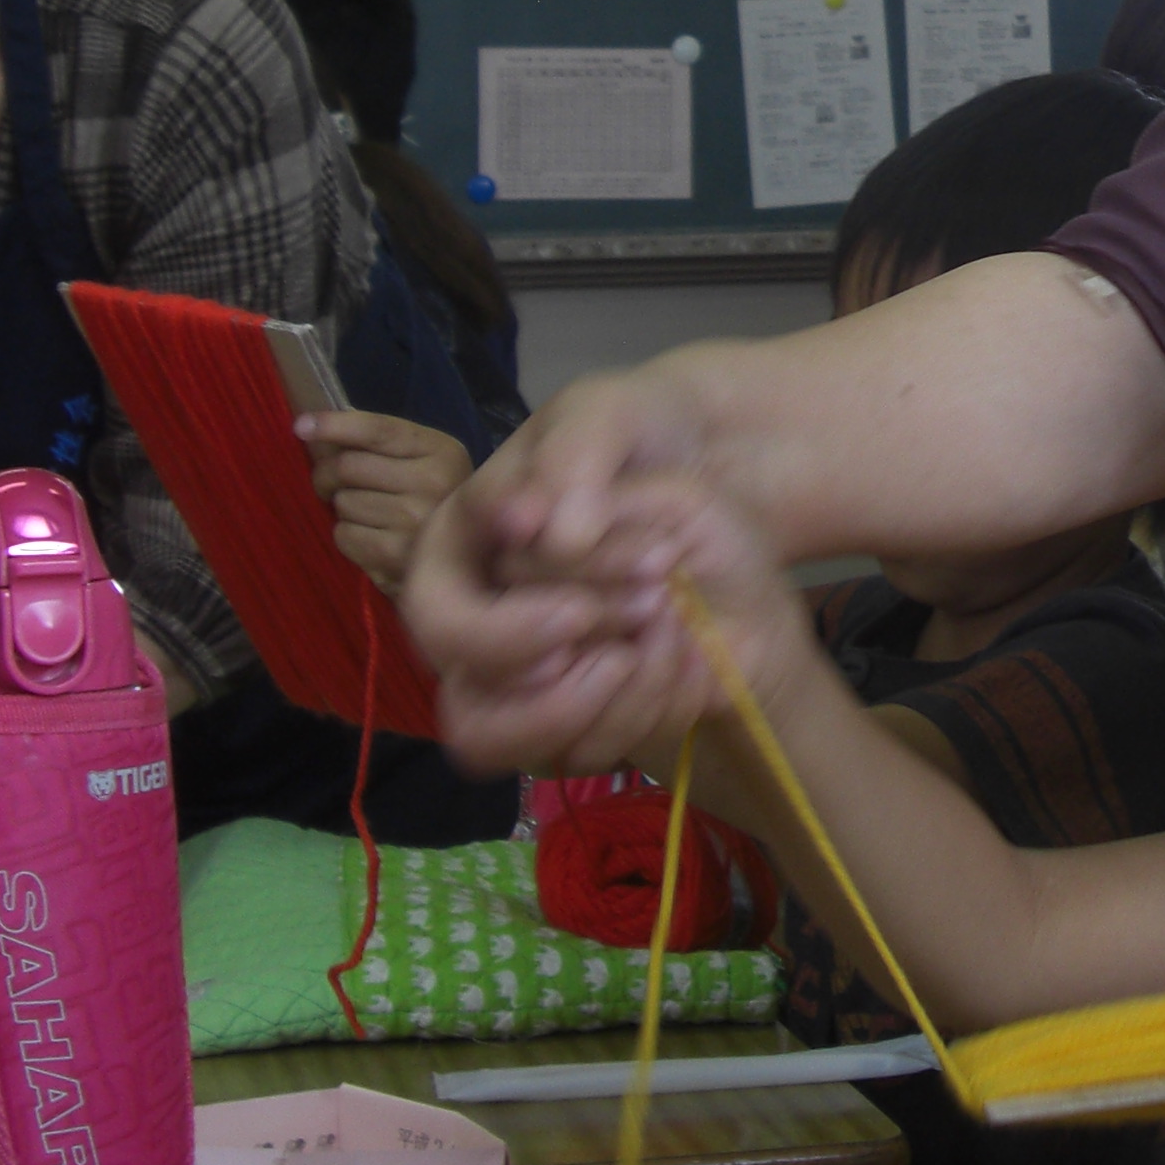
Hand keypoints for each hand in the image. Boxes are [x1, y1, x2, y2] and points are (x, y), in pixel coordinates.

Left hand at [299, 407, 476, 594]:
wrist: (462, 559)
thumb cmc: (433, 500)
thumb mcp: (423, 460)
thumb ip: (379, 443)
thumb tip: (314, 430)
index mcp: (441, 451)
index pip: (378, 430)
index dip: (334, 425)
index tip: (301, 425)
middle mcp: (434, 482)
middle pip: (349, 465)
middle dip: (326, 473)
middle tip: (328, 483)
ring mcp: (416, 521)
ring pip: (344, 501)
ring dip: (343, 507)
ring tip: (365, 514)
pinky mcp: (396, 555)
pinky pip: (344, 534)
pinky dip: (347, 535)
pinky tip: (369, 537)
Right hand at [403, 369, 733, 771]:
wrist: (724, 481)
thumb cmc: (643, 434)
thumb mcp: (614, 411)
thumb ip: (578, 455)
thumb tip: (546, 531)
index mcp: (459, 545)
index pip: (439, 616)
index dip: (507, 629)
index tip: (579, 615)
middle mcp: (476, 617)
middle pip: (469, 696)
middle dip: (566, 670)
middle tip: (649, 610)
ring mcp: (519, 672)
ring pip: (517, 742)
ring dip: (605, 701)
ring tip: (673, 629)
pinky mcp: (573, 709)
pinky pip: (582, 753)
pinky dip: (643, 712)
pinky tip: (692, 656)